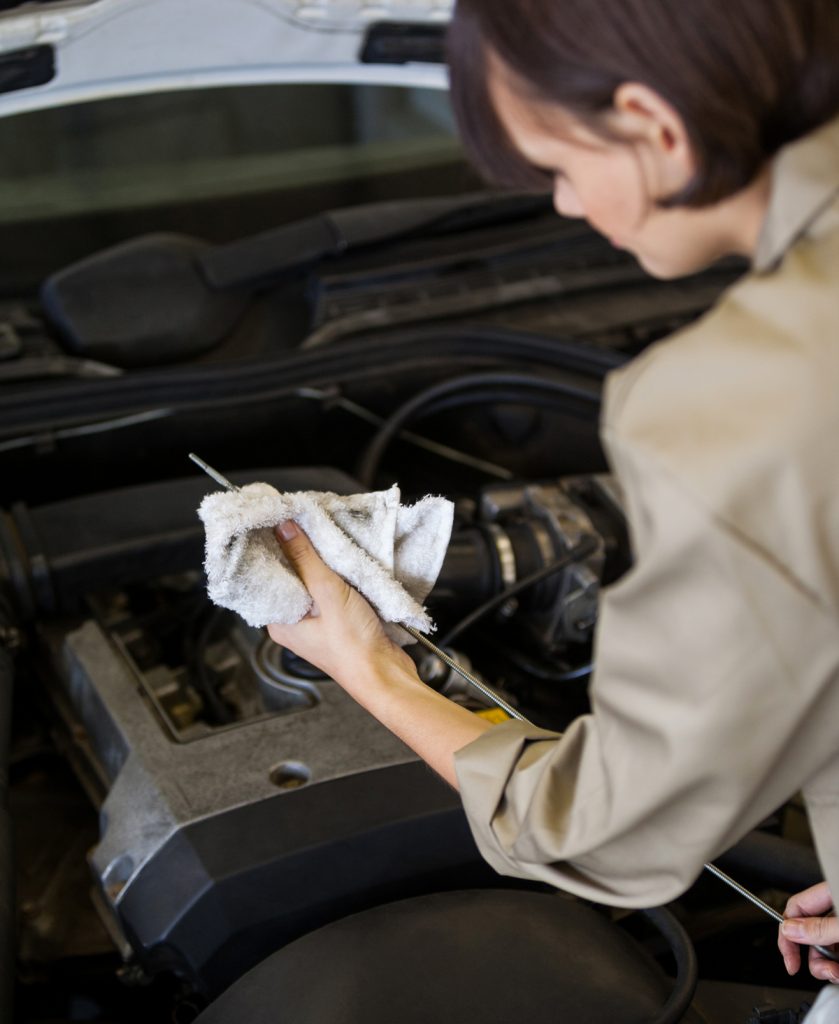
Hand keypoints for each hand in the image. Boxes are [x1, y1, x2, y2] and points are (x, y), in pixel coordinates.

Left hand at [267, 520, 416, 689]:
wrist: (386, 674)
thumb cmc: (354, 649)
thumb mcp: (327, 595)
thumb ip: (305, 560)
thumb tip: (284, 530)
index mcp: (280, 622)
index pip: (266, 577)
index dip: (269, 549)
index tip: (273, 522)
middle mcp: (294, 623)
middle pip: (289, 577)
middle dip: (297, 552)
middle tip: (301, 523)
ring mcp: (317, 622)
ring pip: (312, 582)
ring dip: (320, 563)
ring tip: (322, 539)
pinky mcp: (338, 619)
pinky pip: (330, 590)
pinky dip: (336, 575)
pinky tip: (342, 561)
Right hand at [778, 881, 838, 983]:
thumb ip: (819, 927)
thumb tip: (789, 929)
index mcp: (830, 892)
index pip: (796, 908)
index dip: (788, 934)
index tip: (789, 959)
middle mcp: (836, 907)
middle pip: (810, 932)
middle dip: (814, 957)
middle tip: (823, 971)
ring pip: (825, 947)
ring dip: (828, 966)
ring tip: (837, 974)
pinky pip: (838, 953)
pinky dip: (838, 966)